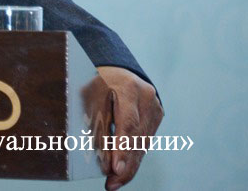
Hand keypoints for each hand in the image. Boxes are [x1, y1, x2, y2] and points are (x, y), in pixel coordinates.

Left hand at [92, 66, 163, 189]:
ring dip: (130, 166)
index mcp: (128, 88)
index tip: (115, 168)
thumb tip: (94, 152)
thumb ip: (93, 118)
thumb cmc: (98, 82)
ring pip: (143, 143)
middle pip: (137, 138)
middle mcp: (147, 98)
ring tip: (115, 182)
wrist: (120, 68)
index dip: (122, 148)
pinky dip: (134, 157)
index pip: (127, 122)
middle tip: (112, 183)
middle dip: (125, 164)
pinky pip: (145, 141)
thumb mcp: (89, 94)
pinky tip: (124, 171)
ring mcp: (155, 108)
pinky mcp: (158, 116)